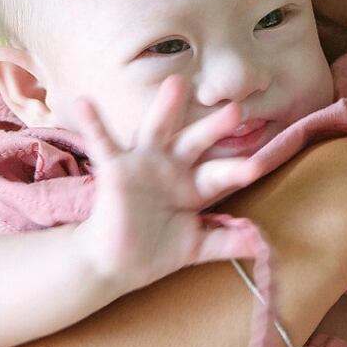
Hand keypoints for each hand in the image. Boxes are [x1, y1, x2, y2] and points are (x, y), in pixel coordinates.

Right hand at [72, 75, 259, 290]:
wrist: (117, 264)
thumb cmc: (157, 248)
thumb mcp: (195, 245)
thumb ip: (225, 241)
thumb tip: (260, 245)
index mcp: (195, 184)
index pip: (220, 174)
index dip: (237, 170)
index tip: (257, 166)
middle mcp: (172, 167)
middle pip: (196, 142)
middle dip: (214, 127)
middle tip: (234, 110)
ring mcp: (143, 164)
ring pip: (157, 130)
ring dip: (166, 108)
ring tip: (177, 83)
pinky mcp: (115, 170)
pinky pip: (103, 143)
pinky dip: (94, 124)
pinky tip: (85, 102)